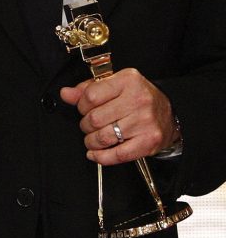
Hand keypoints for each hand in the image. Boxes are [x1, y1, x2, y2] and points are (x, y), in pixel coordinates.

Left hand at [60, 68, 176, 164]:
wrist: (172, 114)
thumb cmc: (139, 97)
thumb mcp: (115, 84)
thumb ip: (88, 88)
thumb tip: (66, 94)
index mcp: (127, 81)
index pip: (90, 95)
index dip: (81, 105)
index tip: (83, 109)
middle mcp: (138, 100)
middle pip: (94, 118)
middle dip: (85, 125)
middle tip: (88, 126)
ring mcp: (144, 122)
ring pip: (103, 137)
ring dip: (91, 141)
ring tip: (91, 139)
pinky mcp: (148, 142)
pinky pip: (118, 154)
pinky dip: (101, 157)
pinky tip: (95, 154)